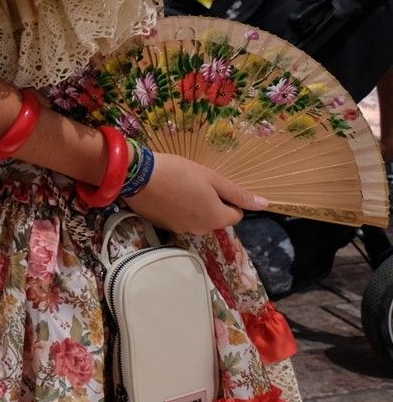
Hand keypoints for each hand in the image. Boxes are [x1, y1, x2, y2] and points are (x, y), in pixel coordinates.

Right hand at [125, 152, 264, 233]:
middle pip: (215, 218)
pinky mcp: (163, 226)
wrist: (136, 176)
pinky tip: (165, 195)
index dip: (228, 199)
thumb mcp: (211, 177)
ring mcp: (181, 229)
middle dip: (210, 204)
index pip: (235, 215)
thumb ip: (237, 193)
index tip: (212, 184)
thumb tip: (265, 204)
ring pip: (196, 219)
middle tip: (195, 183)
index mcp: (216, 218)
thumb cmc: (178, 172)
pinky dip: (176, 209)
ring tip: (177, 188)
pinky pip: (178, 219)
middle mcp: (201, 229)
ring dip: (193, 207)